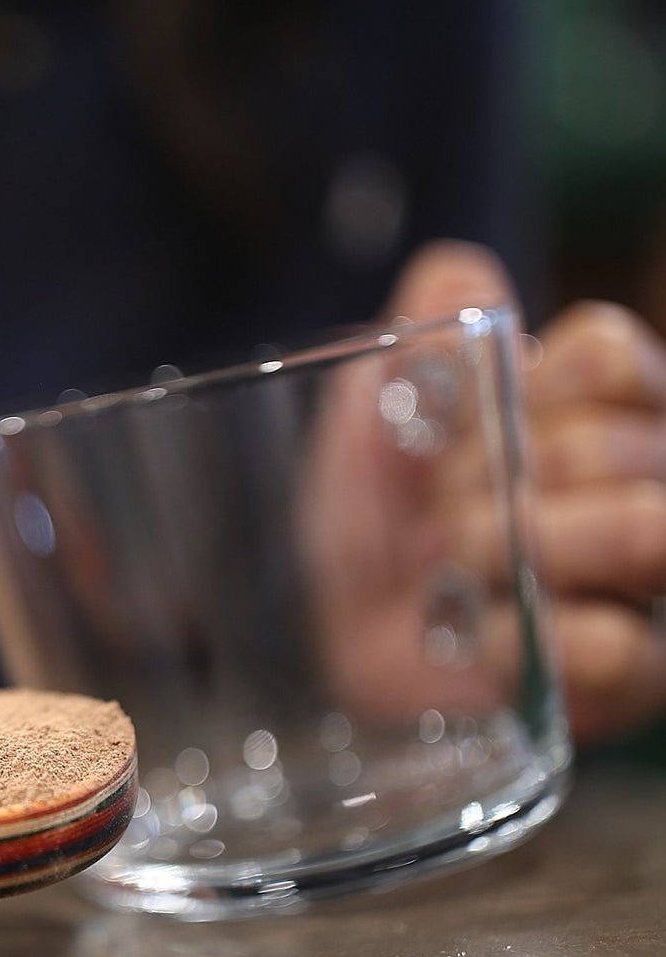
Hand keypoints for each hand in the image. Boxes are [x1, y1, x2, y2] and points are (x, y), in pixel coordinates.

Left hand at [389, 245, 665, 743]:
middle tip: (441, 521)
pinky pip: (618, 642)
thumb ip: (423, 327)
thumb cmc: (370, 511)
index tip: (453, 433)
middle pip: (612, 444)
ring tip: (458, 574)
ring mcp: (650, 582)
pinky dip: (522, 640)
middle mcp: (647, 481)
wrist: (323, 634)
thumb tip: (465, 280)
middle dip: (495, 483)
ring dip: (521, 550)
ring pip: (648, 529)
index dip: (522, 393)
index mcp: (604, 403)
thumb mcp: (373, 405)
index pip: (613, 357)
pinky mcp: (632, 677)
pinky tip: (477, 637)